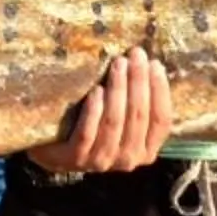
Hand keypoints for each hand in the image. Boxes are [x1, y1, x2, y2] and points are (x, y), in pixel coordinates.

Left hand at [24, 48, 173, 175]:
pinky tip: (96, 91)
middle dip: (138, 82)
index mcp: (146, 151)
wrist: (56, 153)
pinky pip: (88, 132)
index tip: (155, 64)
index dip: (160, 91)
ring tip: (118, 64)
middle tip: (135, 55)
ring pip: (114, 122)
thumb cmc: (97, 129)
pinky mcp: (76, 158)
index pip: (161, 120)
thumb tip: (149, 64)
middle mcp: (128, 160)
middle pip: (138, 116)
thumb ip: (138, 103)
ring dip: (118, 90)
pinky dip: (94, 111)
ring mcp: (102, 160)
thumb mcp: (123, 121)